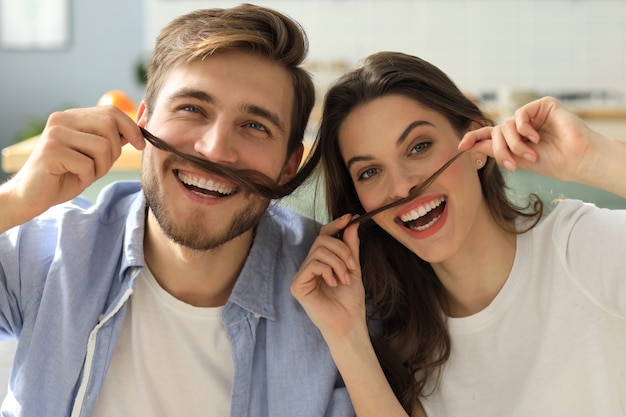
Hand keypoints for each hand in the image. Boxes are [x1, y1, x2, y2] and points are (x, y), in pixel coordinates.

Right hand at [1, 106, 144, 229]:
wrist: (32, 195)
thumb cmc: (67, 175)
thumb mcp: (95, 154)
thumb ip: (114, 138)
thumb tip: (143, 122)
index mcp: (72, 117)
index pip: (111, 112)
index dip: (131, 128)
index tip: (140, 145)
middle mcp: (62, 119)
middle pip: (109, 125)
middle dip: (115, 150)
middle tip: (101, 166)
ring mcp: (55, 134)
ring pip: (103, 146)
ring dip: (101, 167)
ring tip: (85, 173)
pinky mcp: (51, 151)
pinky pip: (88, 164)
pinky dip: (87, 176)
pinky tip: (73, 177)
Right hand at [290, 214, 365, 339]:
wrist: (349, 323)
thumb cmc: (351, 300)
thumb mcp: (354, 268)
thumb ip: (351, 246)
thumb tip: (351, 222)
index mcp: (321, 262)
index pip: (324, 235)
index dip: (336, 225)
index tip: (351, 218)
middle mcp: (309, 266)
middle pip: (322, 239)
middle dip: (342, 250)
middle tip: (353, 267)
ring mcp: (302, 276)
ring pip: (319, 250)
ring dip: (338, 262)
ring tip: (345, 279)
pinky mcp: (297, 285)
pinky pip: (312, 264)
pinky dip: (328, 270)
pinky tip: (333, 283)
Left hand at [460, 96, 602, 181]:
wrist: (577, 161)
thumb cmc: (553, 163)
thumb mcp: (517, 159)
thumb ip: (494, 149)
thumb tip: (468, 145)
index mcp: (516, 138)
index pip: (491, 135)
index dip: (474, 138)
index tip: (460, 145)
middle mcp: (523, 125)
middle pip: (496, 131)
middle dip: (500, 149)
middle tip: (510, 164)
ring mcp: (532, 115)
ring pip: (506, 125)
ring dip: (514, 144)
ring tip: (530, 154)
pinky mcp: (543, 105)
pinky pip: (519, 115)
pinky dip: (523, 129)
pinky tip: (536, 138)